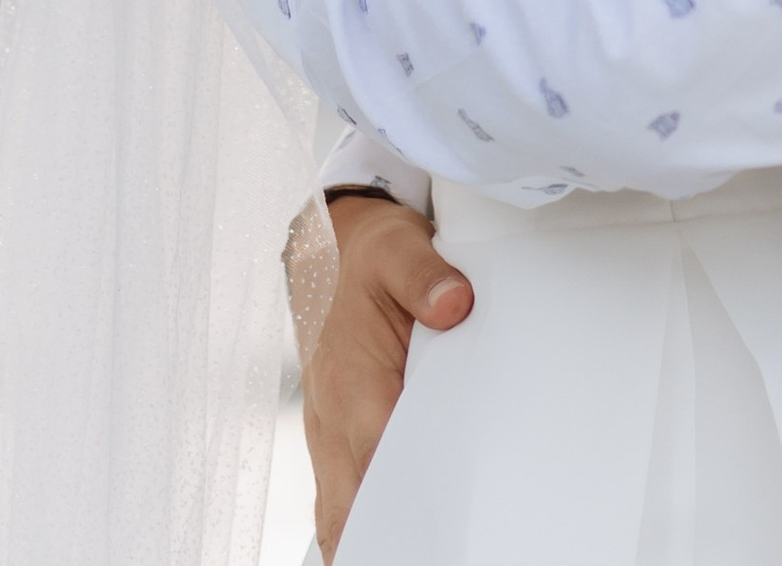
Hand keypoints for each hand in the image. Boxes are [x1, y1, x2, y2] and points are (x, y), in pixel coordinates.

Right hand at [304, 196, 472, 553]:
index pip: (384, 459)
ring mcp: (326, 434)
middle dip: (392, 534)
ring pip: (339, 513)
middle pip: (356, 507)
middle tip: (437, 543)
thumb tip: (455, 305)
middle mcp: (332, 420)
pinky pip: (337, 499)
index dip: (418, 493)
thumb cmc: (369, 253)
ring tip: (418, 548)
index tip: (452, 515)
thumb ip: (425, 276)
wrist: (328, 247)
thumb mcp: (398, 246)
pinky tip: (389, 539)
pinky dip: (356, 527)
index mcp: (351, 382)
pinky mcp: (332, 437)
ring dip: (370, 537)